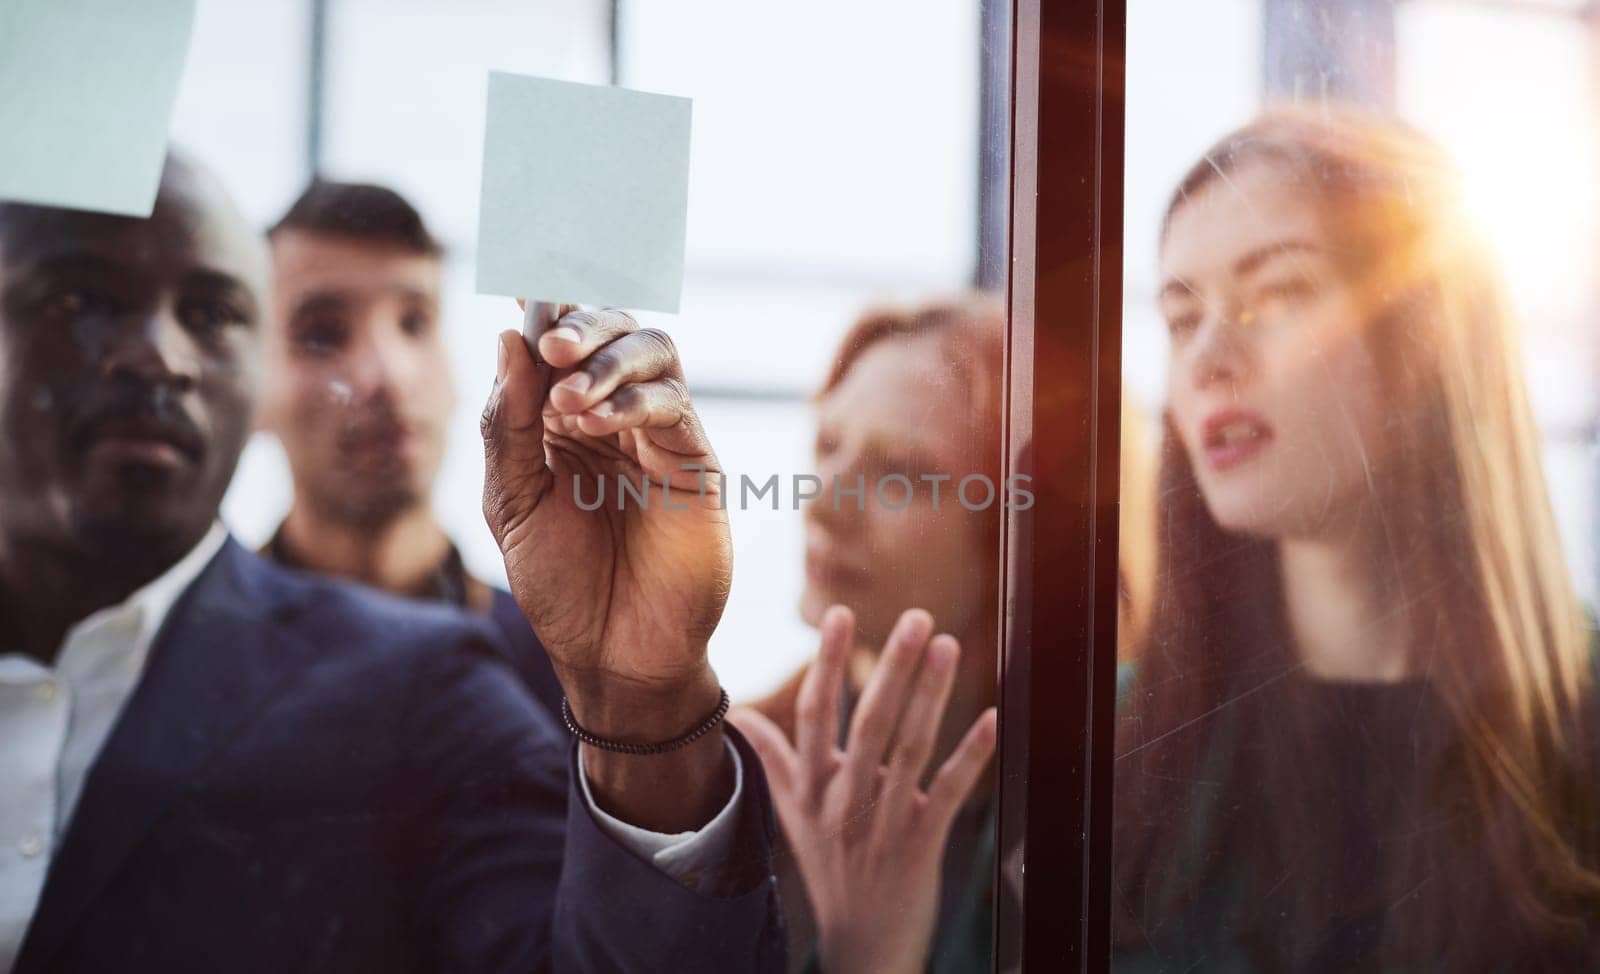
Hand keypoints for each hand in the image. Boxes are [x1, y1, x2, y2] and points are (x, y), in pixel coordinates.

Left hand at [482, 303, 733, 830]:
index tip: (523, 277)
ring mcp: (660, 436)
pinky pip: (676, 407)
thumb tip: (509, 337)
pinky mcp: (697, 463)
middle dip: (584, 324)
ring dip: (610, 360)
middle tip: (551, 345)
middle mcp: (615, 416)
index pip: (562, 341)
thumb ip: (509, 423)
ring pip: (655, 353)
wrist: (614, 654)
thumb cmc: (562, 585)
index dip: (548, 303)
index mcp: (563, 420)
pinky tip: (595, 424)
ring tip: (567, 401)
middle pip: (616, 329)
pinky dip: (634, 401)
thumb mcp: (511, 502)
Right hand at [731, 607, 997, 973]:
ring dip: (931, 696)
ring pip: (909, 750)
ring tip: (947, 646)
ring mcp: (883, 824)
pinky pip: (948, 794)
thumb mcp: (792, 815)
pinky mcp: (921, 845)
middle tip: (915, 616)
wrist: (861, 945)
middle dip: (891, 666)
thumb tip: (737, 716)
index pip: (816, 714)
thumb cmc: (830, 869)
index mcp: (812, 788)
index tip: (839, 616)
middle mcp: (844, 802)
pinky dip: (970, 756)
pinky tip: (990, 719)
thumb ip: (772, 760)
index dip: (827, 663)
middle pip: (869, 723)